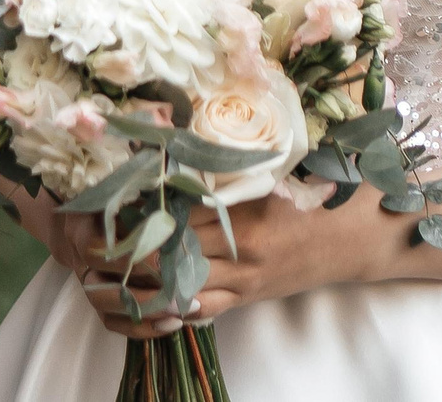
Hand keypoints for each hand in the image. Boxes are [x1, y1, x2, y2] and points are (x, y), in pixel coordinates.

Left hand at [73, 190, 384, 337]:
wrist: (354, 237)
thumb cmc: (315, 192)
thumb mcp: (275, 168)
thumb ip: (228, 160)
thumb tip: (175, 132)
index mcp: (245, 213)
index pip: (179, 214)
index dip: (139, 211)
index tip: (104, 202)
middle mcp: (240, 252)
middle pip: (170, 255)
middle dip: (126, 252)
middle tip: (87, 241)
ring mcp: (242, 281)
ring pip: (178, 291)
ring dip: (137, 287)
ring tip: (99, 277)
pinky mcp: (245, 299)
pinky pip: (200, 311)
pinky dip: (167, 308)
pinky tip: (137, 302)